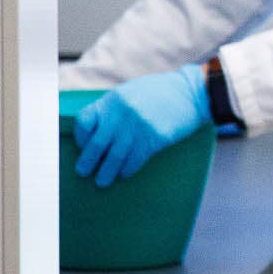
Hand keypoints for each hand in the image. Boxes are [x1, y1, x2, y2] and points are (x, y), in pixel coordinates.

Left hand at [73, 66, 209, 188]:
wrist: (191, 92)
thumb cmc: (160, 92)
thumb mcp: (131, 92)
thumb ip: (114, 108)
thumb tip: (98, 131)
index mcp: (113, 99)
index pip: (84, 120)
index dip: (81, 137)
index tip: (84, 146)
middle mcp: (122, 113)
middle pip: (97, 143)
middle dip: (88, 161)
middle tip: (84, 172)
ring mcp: (138, 126)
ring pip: (115, 156)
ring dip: (107, 171)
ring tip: (102, 181)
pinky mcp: (154, 137)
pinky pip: (136, 159)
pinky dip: (128, 169)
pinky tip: (125, 173)